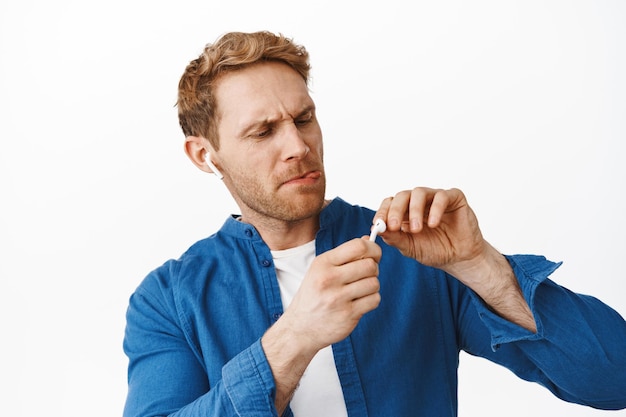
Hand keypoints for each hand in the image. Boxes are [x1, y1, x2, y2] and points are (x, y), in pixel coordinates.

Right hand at [284, 237, 381, 352]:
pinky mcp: (348, 314)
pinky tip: (360, 302)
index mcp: (323, 263)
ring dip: (372, 286)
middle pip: (370, 265)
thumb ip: (344, 255)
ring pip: (374, 283)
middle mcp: (329, 278)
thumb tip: (368, 240)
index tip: (374, 255)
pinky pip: (374, 300)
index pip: (358, 246)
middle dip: (373, 269)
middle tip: (365, 275)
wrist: (300, 327)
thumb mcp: (320, 270)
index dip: (373, 248)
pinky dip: (371, 300)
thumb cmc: (313, 295)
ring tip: (360, 290)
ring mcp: (338, 298)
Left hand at [373, 187, 535, 332]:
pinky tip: (433, 224)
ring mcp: (436, 198)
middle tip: (394, 225)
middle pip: (402, 195)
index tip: (378, 224)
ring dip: (414, 210)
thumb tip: (377, 230)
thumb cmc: (435, 250)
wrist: (460, 259)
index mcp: (405, 211)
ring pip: (419, 192)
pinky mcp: (454, 198)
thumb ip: (394, 238)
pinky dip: (435, 209)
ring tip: (416, 229)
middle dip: (395, 210)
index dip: (382, 212)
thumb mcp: (410, 247)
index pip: (390, 203)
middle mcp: (419, 202)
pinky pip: (442, 196)